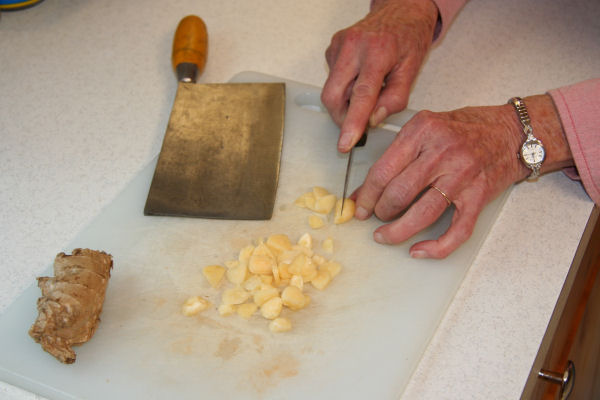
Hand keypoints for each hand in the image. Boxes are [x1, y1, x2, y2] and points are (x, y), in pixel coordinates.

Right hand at [321, 0, 438, 151]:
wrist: (401, 10)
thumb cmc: (409, 36)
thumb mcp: (412, 69)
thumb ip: (395, 98)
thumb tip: (374, 119)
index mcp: (377, 52)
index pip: (361, 96)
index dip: (352, 123)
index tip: (346, 142)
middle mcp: (353, 46)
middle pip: (333, 95)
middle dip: (342, 116)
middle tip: (357, 122)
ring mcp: (339, 45)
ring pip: (330, 89)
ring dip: (345, 100)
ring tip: (367, 90)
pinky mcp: (332, 47)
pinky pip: (332, 77)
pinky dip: (344, 85)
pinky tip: (360, 76)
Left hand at [352, 96, 571, 258]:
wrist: (510, 132)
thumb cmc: (465, 129)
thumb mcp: (426, 127)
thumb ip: (397, 154)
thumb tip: (363, 191)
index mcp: (422, 131)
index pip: (383, 170)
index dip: (366, 194)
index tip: (358, 206)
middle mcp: (442, 152)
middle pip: (399, 193)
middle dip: (380, 211)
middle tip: (375, 216)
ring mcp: (462, 175)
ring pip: (422, 214)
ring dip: (397, 231)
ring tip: (385, 235)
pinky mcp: (479, 196)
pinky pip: (457, 230)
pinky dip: (437, 247)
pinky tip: (418, 251)